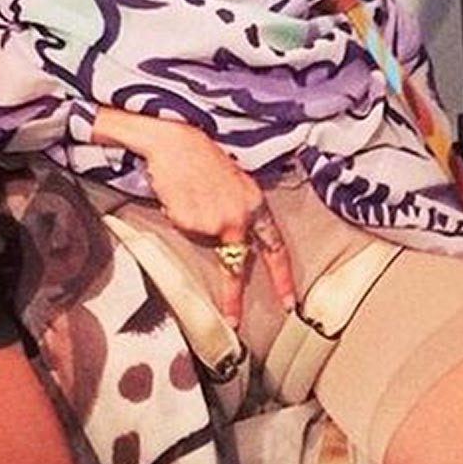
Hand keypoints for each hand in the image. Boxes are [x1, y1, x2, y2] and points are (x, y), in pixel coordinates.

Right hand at [92, 108, 295, 326]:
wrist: (174, 143)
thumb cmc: (203, 159)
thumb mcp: (234, 183)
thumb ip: (242, 211)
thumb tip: (238, 240)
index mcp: (255, 205)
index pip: (275, 247)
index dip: (282, 277)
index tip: (288, 302)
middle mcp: (238, 217)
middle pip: (236, 263)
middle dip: (233, 296)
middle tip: (234, 320)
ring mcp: (213, 222)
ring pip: (204, 240)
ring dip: (195, 226)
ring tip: (191, 197)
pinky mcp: (190, 224)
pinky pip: (185, 231)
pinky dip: (181, 219)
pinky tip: (180, 198)